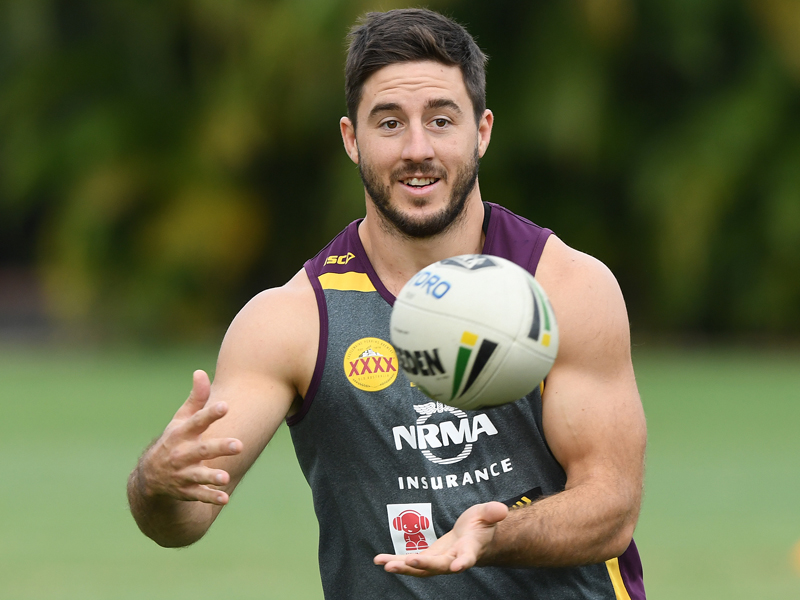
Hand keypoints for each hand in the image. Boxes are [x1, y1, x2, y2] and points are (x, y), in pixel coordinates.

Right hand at [136, 370, 242, 504]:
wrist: (149, 477)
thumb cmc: (174, 440)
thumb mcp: (180, 420)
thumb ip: (196, 399)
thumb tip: (201, 372)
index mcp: (181, 433)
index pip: (196, 421)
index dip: (210, 414)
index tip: (225, 406)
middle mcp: (181, 453)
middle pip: (201, 450)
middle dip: (219, 448)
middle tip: (239, 445)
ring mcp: (182, 473)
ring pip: (197, 475)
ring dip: (211, 477)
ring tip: (225, 478)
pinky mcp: (184, 491)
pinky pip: (198, 496)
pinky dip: (210, 498)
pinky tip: (224, 498)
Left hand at [374, 501, 508, 576]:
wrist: (475, 539)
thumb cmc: (482, 525)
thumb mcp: (488, 514)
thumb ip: (492, 512)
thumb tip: (501, 509)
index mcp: (470, 549)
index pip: (467, 558)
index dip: (463, 563)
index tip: (458, 567)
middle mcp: (453, 560)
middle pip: (438, 566)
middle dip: (423, 565)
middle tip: (409, 562)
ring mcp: (438, 561)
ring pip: (420, 569)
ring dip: (403, 567)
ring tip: (385, 564)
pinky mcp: (427, 559)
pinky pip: (410, 563)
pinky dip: (395, 561)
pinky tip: (379, 560)